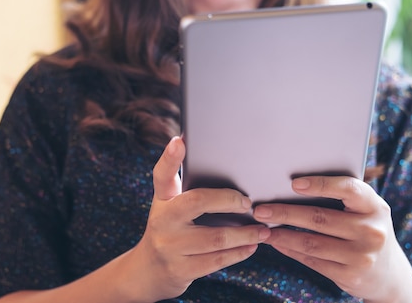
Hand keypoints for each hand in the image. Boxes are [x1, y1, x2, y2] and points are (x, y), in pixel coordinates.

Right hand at [125, 136, 270, 301]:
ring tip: (263, 229)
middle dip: (229, 200)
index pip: (162, 175)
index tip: (180, 141)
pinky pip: (217, 260)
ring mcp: (170, 246)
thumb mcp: (171, 205)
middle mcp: (162, 220)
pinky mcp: (180, 269)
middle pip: (198, 202)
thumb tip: (213, 157)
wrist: (149, 270)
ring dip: (245, 233)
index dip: (170, 157)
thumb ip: (188, 186)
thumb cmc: (170, 228)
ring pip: (216, 237)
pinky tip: (252, 246)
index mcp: (162, 199)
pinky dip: (239, 252)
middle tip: (249, 202)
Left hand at [252, 176, 411, 302]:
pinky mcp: (350, 275)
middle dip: (285, 213)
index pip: (348, 189)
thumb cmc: (368, 230)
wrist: (390, 275)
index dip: (320, 184)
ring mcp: (362, 256)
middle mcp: (371, 231)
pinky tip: (277, 243)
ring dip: (282, 235)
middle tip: (260, 210)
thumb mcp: (367, 211)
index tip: (293, 183)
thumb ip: (343, 198)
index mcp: (375, 206)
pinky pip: (312, 260)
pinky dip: (290, 250)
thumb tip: (293, 186)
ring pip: (311, 242)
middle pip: (319, 218)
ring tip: (263, 228)